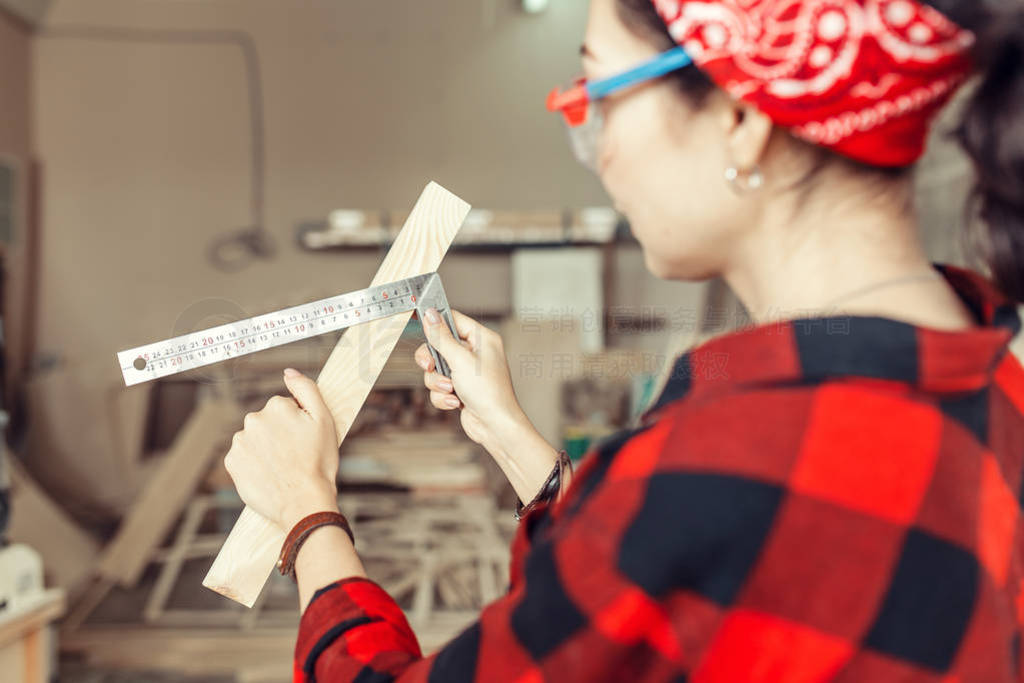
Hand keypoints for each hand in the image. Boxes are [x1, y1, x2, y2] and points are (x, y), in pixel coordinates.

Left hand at [223, 368, 339, 532]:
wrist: (304, 503)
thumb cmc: (318, 463)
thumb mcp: (324, 420)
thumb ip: (306, 389)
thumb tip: (288, 371)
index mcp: (276, 406)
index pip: (285, 408)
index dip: (297, 425)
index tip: (304, 441)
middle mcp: (253, 419)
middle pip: (267, 422)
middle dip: (279, 435)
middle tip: (296, 456)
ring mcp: (240, 442)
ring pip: (255, 440)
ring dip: (265, 449)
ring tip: (282, 467)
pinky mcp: (232, 463)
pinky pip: (243, 457)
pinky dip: (254, 464)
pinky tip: (269, 474)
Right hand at [416, 308, 526, 452]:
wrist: (494, 426)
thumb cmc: (488, 392)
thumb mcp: (460, 359)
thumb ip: (441, 337)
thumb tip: (430, 315)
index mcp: (482, 339)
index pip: (453, 319)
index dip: (435, 321)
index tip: (417, 319)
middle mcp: (475, 353)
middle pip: (439, 345)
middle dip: (433, 361)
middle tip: (429, 366)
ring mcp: (467, 372)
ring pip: (436, 369)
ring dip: (438, 382)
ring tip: (451, 390)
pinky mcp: (460, 389)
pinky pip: (440, 386)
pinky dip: (443, 396)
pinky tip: (455, 403)